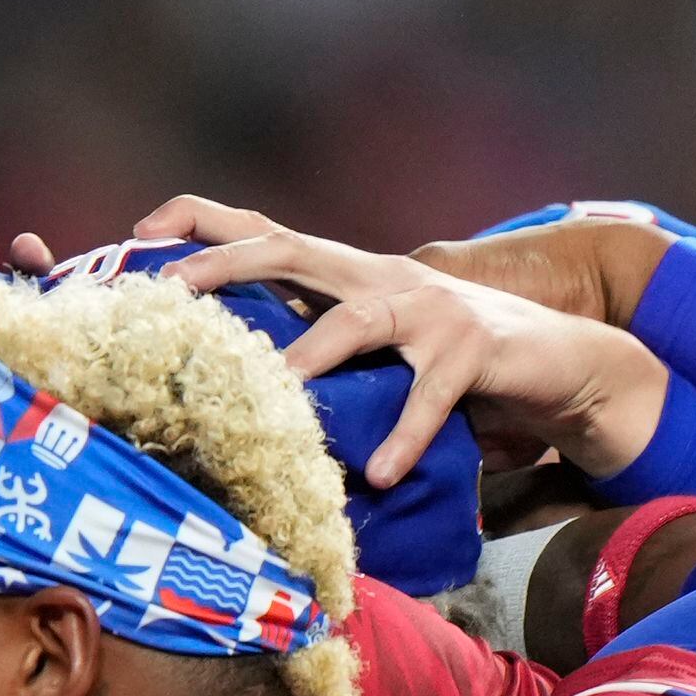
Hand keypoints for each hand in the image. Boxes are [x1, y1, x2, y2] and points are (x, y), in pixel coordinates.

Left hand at [133, 199, 667, 486]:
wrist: (557, 361)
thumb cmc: (452, 362)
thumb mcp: (376, 350)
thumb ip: (318, 354)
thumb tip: (232, 397)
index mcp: (348, 273)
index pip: (264, 230)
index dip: (201, 223)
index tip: (138, 234)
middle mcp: (380, 275)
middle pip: (290, 248)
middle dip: (225, 266)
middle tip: (171, 297)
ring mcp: (430, 307)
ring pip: (357, 318)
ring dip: (310, 355)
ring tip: (274, 394)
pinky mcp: (474, 348)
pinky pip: (432, 395)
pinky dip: (405, 434)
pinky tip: (379, 471)